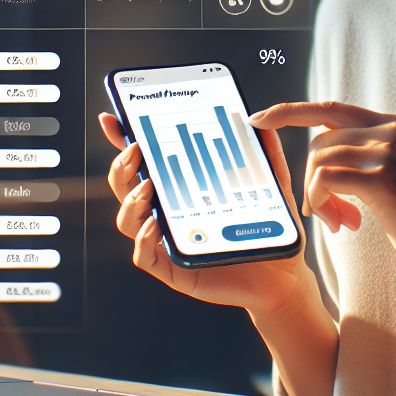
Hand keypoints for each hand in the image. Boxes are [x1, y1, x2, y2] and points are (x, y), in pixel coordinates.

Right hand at [100, 113, 312, 316]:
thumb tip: (263, 125)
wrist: (283, 277)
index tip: (111, 119)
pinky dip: (143, 240)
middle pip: (126, 188)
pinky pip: (144, 257)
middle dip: (121, 167)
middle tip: (136, 152)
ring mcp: (168, 242)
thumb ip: (268, 157)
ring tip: (148, 188)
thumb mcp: (272, 188)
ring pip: (127, 221)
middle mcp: (168, 213)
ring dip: (129, 202)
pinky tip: (155, 224)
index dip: (123, 141)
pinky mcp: (174, 270)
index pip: (145, 163)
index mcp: (183, 190)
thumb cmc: (271, 232)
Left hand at [250, 102, 395, 395]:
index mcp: (395, 124)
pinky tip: (344, 224)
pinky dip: (323, 202)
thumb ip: (364, 157)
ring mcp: (390, 150)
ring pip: (320, 161)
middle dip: (312, 179)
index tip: (259, 119)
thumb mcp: (394, 177)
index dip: (290, 111)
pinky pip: (326, 179)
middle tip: (328, 215)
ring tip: (341, 223)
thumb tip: (320, 152)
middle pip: (320, 141)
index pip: (330, 108)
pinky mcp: (385, 178)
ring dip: (320, 198)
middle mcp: (393, 128)